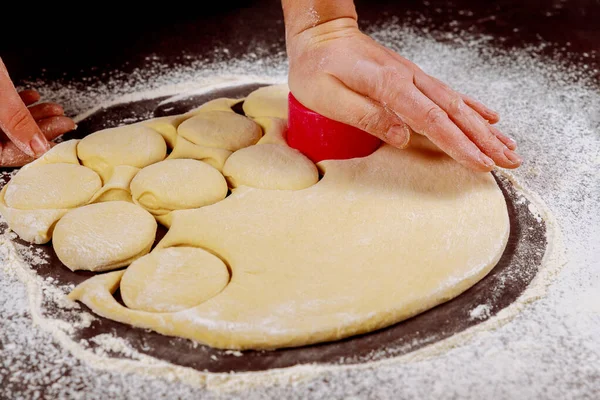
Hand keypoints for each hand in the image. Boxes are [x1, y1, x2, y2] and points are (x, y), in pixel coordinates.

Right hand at [0, 58, 75, 166]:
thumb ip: (16, 120)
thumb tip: (38, 147)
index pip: (2, 155)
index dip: (31, 150)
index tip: (56, 140)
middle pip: (5, 140)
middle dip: (37, 130)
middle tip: (63, 122)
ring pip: (3, 124)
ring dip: (31, 116)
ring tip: (54, 109)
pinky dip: (16, 104)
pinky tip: (33, 98)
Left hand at [286, 18, 520, 171]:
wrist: (321, 33)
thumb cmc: (316, 67)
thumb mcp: (328, 96)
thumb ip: (366, 115)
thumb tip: (403, 137)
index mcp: (388, 85)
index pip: (432, 120)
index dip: (458, 145)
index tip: (480, 164)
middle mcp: (408, 79)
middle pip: (454, 114)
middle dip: (484, 140)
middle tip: (509, 162)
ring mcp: (413, 76)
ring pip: (457, 104)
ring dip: (484, 128)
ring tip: (508, 146)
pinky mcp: (411, 77)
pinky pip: (448, 94)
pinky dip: (472, 107)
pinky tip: (488, 118)